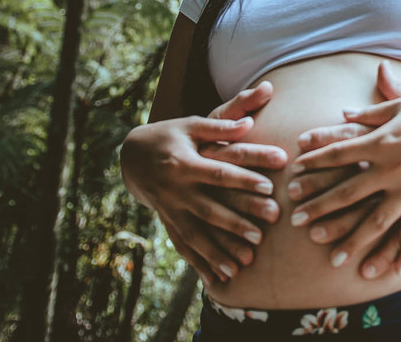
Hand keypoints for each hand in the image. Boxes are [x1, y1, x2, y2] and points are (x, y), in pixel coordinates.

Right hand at [121, 82, 287, 286]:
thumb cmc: (169, 135)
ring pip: (196, 235)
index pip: (218, 174)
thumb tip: (249, 123)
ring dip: (219, 251)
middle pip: (210, 209)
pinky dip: (201, 262)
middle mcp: (176, 190)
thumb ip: (220, 126)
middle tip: (262, 235)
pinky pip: (184, 246)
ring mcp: (170, 210)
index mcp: (184, 163)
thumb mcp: (191, 125)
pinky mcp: (168, 222)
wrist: (131, 155)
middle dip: (235, 223)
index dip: (243, 180)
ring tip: (246, 263)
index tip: (269, 187)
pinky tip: (220, 278)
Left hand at [289, 63, 400, 276]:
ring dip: (353, 240)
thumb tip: (344, 114)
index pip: (337, 154)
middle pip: (347, 192)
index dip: (313, 163)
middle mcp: (391, 169)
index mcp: (380, 141)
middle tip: (296, 221)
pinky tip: (391, 272)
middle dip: (319, 208)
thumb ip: (371, 112)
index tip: (294, 172)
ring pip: (375, 222)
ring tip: (333, 258)